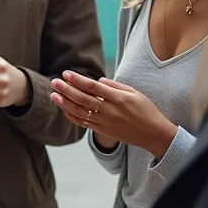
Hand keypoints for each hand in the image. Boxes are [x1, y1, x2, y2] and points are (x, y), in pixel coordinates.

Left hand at [49, 70, 178, 158]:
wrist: (153, 134)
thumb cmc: (146, 110)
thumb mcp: (134, 93)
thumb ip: (115, 86)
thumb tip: (97, 81)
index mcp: (118, 98)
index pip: (93, 87)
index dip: (78, 80)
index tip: (66, 73)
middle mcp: (110, 111)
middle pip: (83, 99)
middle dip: (66, 90)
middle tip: (55, 81)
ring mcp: (105, 122)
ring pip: (80, 112)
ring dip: (65, 103)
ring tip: (54, 95)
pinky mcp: (103, 130)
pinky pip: (84, 123)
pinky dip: (72, 116)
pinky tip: (64, 108)